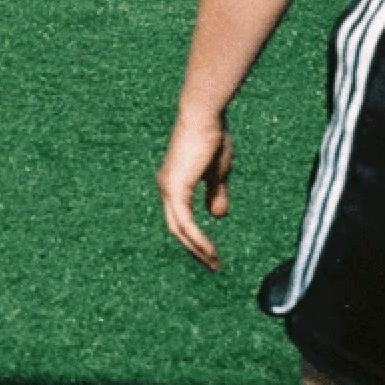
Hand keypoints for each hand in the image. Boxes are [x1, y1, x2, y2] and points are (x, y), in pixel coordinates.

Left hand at [158, 112, 234, 269]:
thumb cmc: (212, 138)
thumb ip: (216, 194)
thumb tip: (217, 217)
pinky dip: (198, 239)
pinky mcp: (176, 189)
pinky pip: (186, 223)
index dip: (194, 237)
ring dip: (197, 249)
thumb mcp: (218, 172)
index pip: (180, 218)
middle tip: (211, 266)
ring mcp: (168, 188)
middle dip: (194, 249)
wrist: (204, 117)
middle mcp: (166, 187)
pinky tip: (210, 252)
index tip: (211, 253)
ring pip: (180, 229)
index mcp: (174, 182)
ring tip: (214, 265)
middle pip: (176, 228)